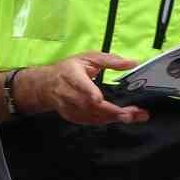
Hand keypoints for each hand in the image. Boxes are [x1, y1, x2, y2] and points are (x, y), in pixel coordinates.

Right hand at [19, 52, 148, 125]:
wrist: (46, 85)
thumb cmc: (69, 69)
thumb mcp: (88, 58)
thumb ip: (110, 60)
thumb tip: (132, 63)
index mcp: (71, 75)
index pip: (80, 84)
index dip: (89, 92)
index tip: (98, 99)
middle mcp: (68, 93)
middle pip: (89, 105)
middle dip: (112, 111)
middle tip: (132, 114)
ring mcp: (68, 107)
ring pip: (92, 116)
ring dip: (113, 117)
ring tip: (134, 116)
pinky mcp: (72, 117)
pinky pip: (91, 121)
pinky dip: (106, 121)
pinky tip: (120, 118)